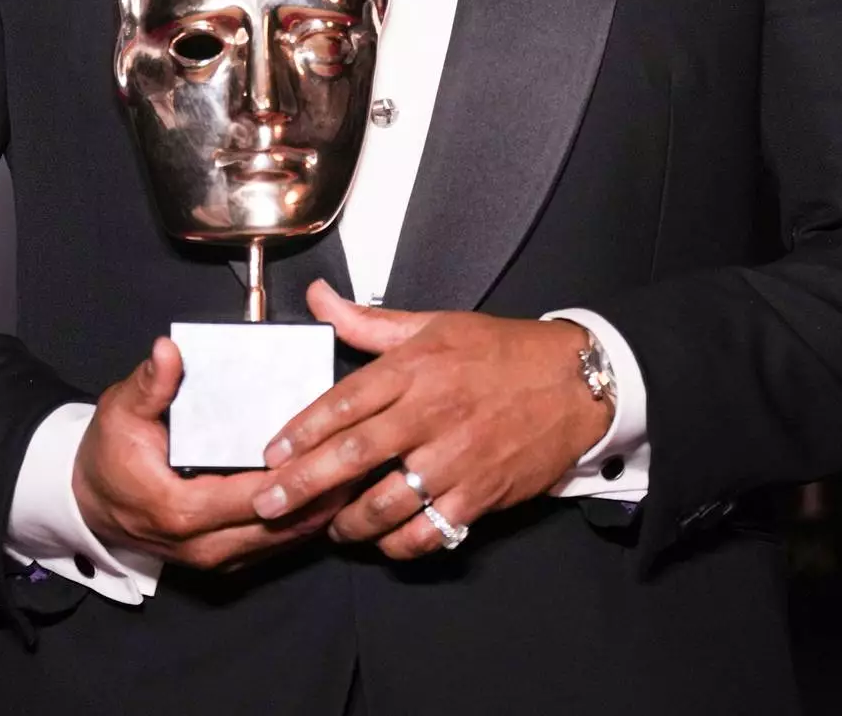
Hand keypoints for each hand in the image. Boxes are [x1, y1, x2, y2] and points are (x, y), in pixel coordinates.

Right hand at [72, 336, 348, 570]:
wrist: (89, 501)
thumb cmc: (109, 454)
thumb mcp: (122, 411)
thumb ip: (151, 383)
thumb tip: (170, 351)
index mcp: (183, 509)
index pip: (254, 496)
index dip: (294, 475)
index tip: (330, 449)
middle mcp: (205, 543)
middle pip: (279, 524)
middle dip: (322, 495)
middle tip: (362, 459)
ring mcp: (217, 557)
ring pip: (283, 540)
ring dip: (320, 510)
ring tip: (359, 474)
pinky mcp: (226, 558)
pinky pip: (274, 545)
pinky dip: (304, 522)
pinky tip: (331, 494)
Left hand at [250, 281, 609, 559]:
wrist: (573, 381)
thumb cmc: (499, 350)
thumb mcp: (433, 324)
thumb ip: (369, 321)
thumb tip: (318, 297)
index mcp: (415, 367)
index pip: (345, 401)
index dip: (302, 430)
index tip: (270, 453)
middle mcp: (431, 413)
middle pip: (354, 454)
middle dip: (305, 484)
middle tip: (268, 504)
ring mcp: (456, 458)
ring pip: (387, 502)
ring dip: (349, 523)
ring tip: (329, 527)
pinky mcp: (481, 494)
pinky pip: (430, 532)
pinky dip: (400, 545)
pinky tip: (383, 542)